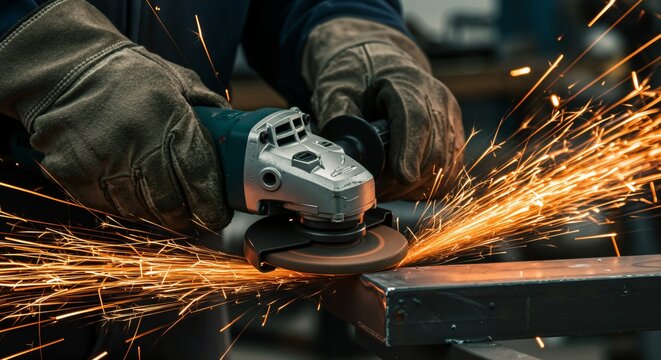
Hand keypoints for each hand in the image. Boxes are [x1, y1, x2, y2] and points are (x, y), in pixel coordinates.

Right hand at [0, 0, 231, 230]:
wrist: (64, 67)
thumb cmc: (126, 73)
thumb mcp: (177, 79)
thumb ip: (208, 106)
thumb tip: (233, 130)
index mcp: (169, 120)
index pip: (200, 180)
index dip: (212, 207)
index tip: (218, 215)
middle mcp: (137, 145)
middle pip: (171, 205)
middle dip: (187, 219)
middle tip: (196, 220)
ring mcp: (103, 163)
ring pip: (140, 211)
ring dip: (158, 216)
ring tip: (167, 210)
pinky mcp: (74, 174)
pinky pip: (109, 206)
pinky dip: (126, 207)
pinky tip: (135, 198)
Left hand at [303, 18, 464, 201]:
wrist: (378, 63)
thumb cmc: (358, 74)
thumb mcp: (337, 88)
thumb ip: (338, 117)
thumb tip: (342, 151)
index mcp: (406, 82)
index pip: (417, 119)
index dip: (411, 151)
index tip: (402, 176)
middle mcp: (436, 98)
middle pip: (433, 149)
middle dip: (404, 178)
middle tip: (375, 187)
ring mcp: (450, 117)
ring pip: (444, 165)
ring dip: (414, 185)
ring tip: (385, 186)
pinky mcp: (455, 134)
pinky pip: (450, 170)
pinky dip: (427, 184)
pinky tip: (404, 183)